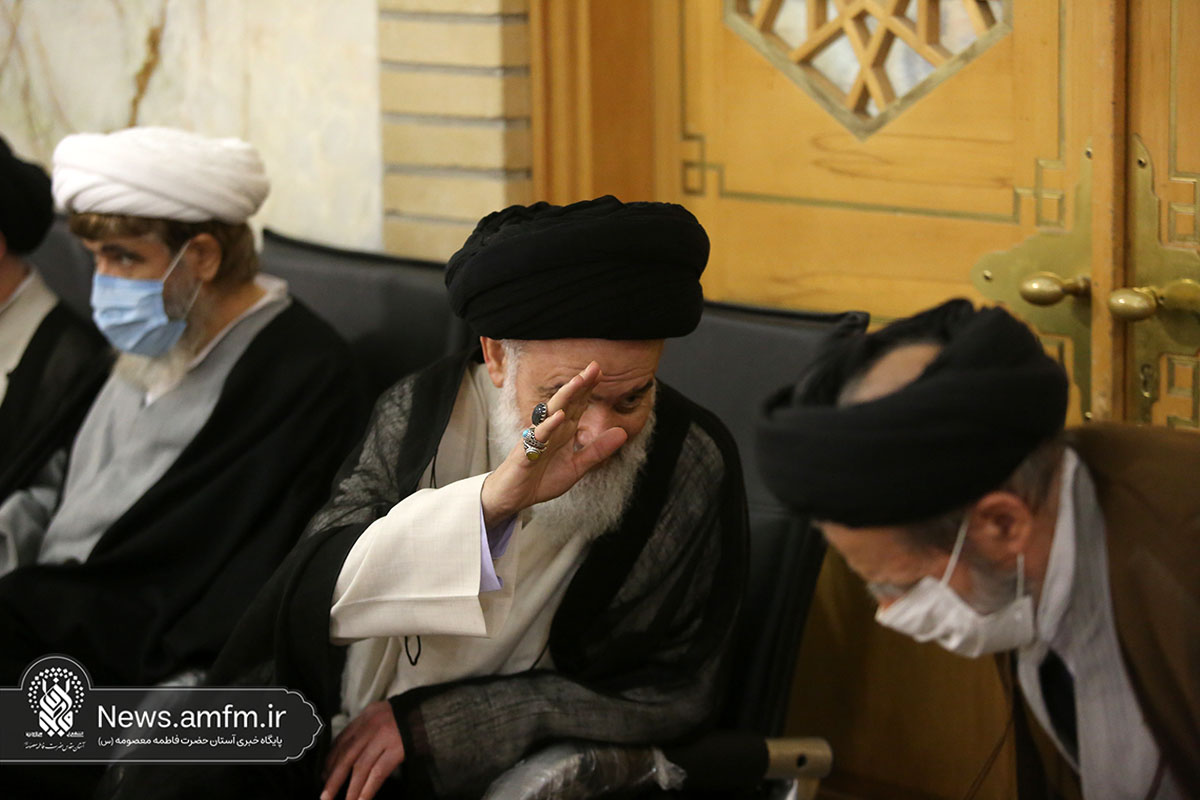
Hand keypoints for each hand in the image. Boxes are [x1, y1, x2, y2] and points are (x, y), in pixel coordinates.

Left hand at [321, 701, 404, 799]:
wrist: (429, 712)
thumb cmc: (405, 716)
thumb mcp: (381, 714)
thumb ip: (365, 727)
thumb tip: (345, 752)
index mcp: (366, 717)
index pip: (342, 741)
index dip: (330, 760)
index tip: (323, 776)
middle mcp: (371, 727)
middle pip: (347, 756)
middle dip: (334, 778)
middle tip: (324, 796)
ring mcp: (384, 739)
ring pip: (361, 768)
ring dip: (350, 789)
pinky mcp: (397, 750)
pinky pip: (378, 773)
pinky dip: (367, 790)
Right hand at [480, 361, 627, 527]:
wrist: (514, 497)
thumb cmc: (542, 479)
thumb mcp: (577, 467)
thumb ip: (598, 450)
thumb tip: (623, 433)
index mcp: (563, 432)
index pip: (578, 406)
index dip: (589, 389)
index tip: (601, 371)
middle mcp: (551, 430)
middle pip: (567, 402)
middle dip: (580, 384)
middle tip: (595, 367)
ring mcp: (537, 439)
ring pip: (552, 413)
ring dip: (566, 396)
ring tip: (579, 381)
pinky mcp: (526, 452)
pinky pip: (538, 437)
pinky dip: (549, 426)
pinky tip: (559, 415)